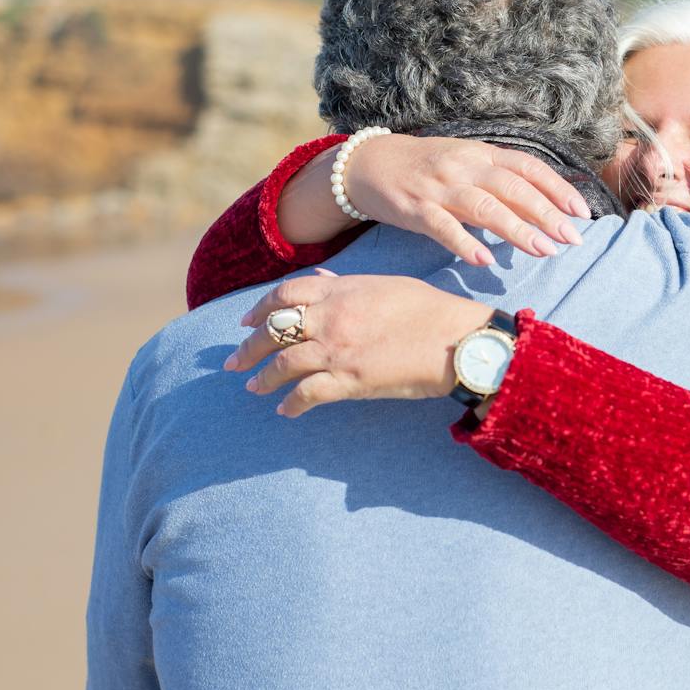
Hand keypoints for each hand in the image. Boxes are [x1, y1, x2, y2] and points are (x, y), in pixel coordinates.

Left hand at [223, 269, 494, 416]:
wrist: (457, 340)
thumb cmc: (430, 310)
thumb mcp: (385, 286)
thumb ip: (347, 283)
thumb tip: (321, 279)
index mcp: (342, 290)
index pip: (285, 294)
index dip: (260, 308)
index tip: (246, 321)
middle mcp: (333, 317)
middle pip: (275, 329)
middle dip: (248, 346)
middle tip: (232, 361)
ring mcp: (339, 349)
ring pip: (283, 363)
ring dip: (262, 377)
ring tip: (252, 386)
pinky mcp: (351, 381)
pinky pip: (308, 393)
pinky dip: (292, 403)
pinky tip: (285, 410)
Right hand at [278, 133, 590, 265]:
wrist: (368, 163)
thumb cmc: (425, 166)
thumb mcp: (465, 161)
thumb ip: (499, 179)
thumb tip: (542, 206)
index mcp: (481, 153)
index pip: (528, 167)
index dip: (558, 188)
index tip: (582, 212)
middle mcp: (465, 166)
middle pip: (514, 188)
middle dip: (547, 214)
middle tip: (573, 239)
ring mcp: (440, 187)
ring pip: (486, 207)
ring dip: (518, 230)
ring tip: (544, 251)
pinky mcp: (416, 209)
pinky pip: (444, 227)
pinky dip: (466, 243)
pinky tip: (486, 260)